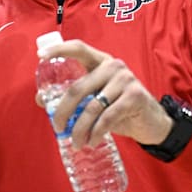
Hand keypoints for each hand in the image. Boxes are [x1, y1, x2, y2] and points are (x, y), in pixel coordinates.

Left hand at [35, 39, 172, 148]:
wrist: (151, 121)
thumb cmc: (118, 108)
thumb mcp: (95, 99)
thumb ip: (74, 97)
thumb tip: (41, 99)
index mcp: (100, 61)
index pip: (79, 48)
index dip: (59, 50)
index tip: (40, 56)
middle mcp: (113, 66)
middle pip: (78, 88)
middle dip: (63, 111)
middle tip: (58, 127)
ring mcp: (125, 79)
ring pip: (92, 107)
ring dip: (80, 129)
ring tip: (76, 143)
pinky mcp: (135, 96)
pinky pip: (107, 118)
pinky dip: (96, 132)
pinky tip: (92, 141)